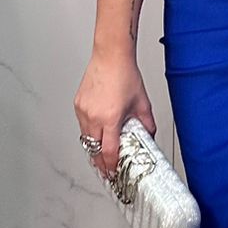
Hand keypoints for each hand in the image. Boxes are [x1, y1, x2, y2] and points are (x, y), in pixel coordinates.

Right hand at [74, 51, 155, 177]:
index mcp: (110, 117)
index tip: (113, 172)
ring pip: (86, 138)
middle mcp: (94, 115)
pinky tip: (98, 132)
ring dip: (94, 147)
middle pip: (93, 149)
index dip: (111, 165)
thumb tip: (149, 136)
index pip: (108, 151)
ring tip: (102, 152)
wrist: (111, 56)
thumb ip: (147, 124)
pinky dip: (90, 131)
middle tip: (106, 168)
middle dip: (100, 161)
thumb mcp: (142, 103)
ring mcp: (83, 110)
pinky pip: (82, 124)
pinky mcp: (78, 104)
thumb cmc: (124, 74)